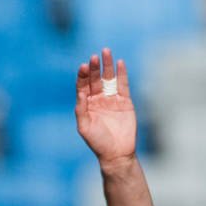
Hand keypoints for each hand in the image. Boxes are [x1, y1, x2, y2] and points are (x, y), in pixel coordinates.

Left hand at [76, 48, 137, 165]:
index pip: (83, 86)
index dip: (83, 75)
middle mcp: (98, 99)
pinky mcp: (125, 101)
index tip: (83, 66)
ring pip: (109, 78)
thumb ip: (81, 108)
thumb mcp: (84, 126)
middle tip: (95, 56)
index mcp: (86, 105)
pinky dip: (122, 74)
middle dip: (95, 67)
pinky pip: (123, 84)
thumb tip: (80, 92)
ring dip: (107, 66)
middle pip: (96, 79)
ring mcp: (112, 99)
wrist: (117, 153)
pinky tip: (120, 63)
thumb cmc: (98, 142)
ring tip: (106, 52)